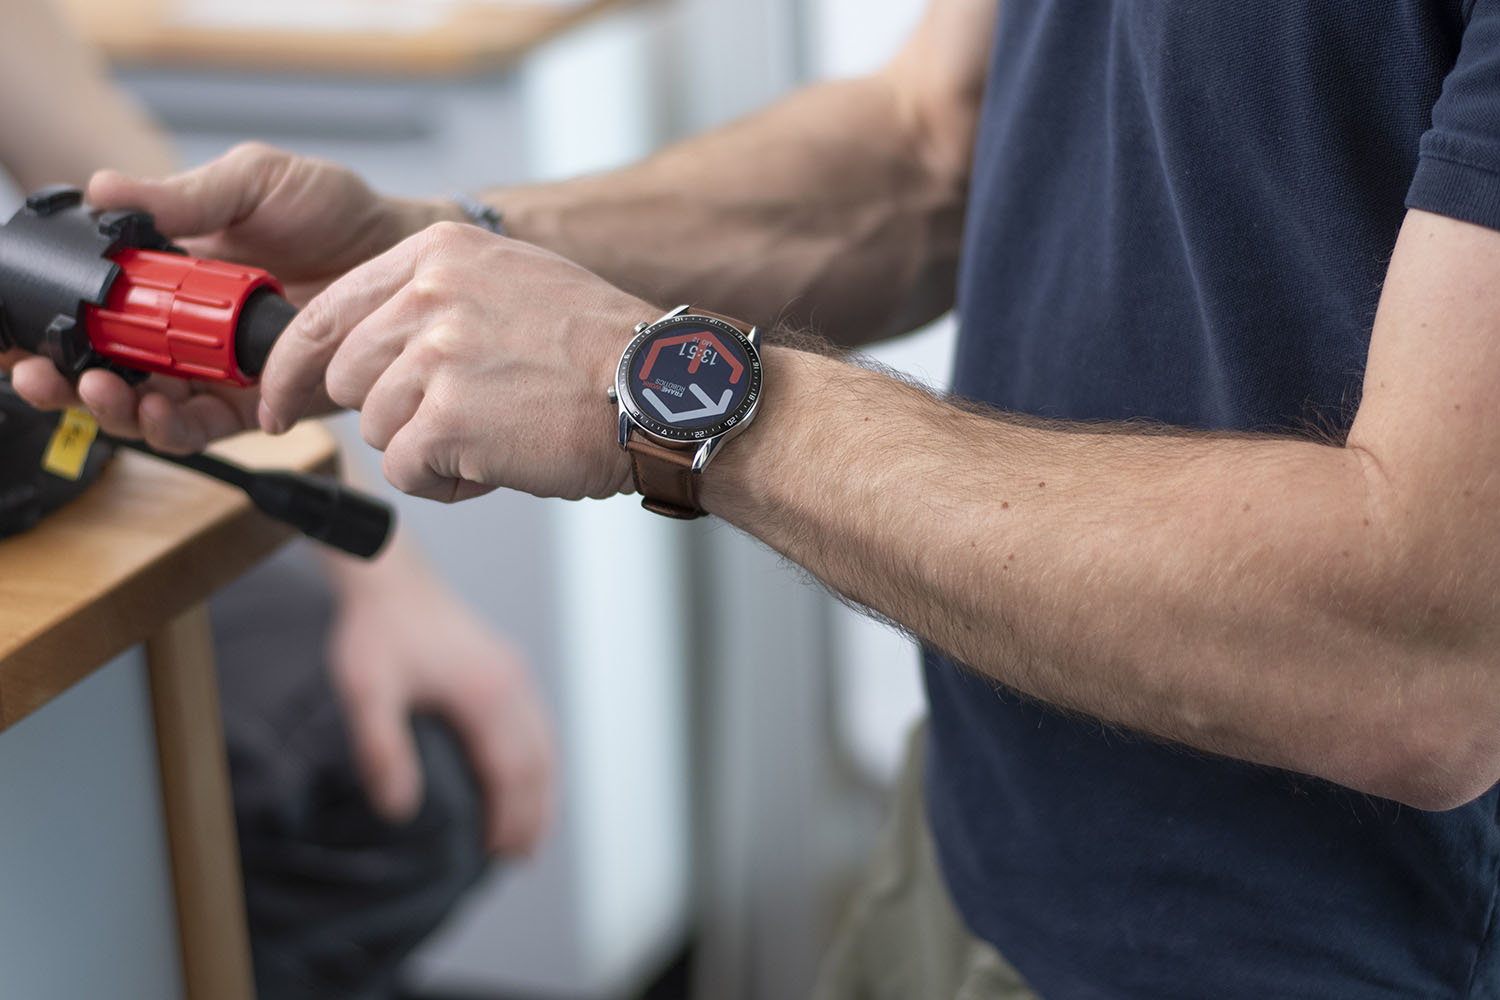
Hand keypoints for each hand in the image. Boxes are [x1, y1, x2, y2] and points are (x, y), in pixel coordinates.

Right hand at [7, 143, 456, 451]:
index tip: (22, 334)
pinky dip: (176, 427)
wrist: (403, 251)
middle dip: (64, 380)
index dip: (53, 325)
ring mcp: (220, 369)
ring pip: (147, 407)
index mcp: (169, 275)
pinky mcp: (260, 402)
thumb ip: (184, 197)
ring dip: (116, 409)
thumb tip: (104, 190)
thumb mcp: (254, 182)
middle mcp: (186, 329)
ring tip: (108, 392)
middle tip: (46, 375)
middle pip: (107, 368)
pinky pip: (207, 428)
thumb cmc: (334, 211)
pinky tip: (163, 411)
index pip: (95, 308)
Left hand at [261, 222, 646, 502]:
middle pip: (349, 380)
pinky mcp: (447, 419)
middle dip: (394, 414)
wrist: (661, 390)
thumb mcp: (513, 282)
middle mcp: (429, 295)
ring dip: (430, 450)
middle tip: (459, 422)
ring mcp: (437, 356)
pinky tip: (500, 465)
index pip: (325, 312)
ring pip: (378, 430)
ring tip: (498, 437)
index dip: (292, 369)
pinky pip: (406, 473)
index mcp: (438, 254)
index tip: (277, 402)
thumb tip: (373, 345)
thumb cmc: (600, 350)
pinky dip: (448, 484)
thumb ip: (438, 298)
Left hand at [324, 546, 554, 855]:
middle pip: (538, 764)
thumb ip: (383, 751)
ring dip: (542, 790)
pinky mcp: (505, 668)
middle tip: (520, 858)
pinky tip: (524, 775)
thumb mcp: (367, 693)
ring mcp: (513, 675)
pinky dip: (538, 760)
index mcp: (485, 696)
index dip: (508, 819)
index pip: (510, 773)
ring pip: (544, 744)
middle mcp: (511, 686)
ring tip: (530, 831)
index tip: (496, 855)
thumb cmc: (377, 631)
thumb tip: (401, 810)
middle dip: (533, 815)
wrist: (390, 577)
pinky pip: (536, 724)